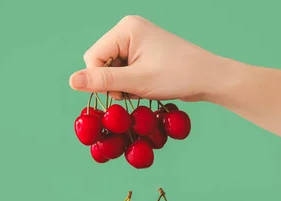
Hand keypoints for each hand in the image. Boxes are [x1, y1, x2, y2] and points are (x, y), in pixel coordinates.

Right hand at [69, 15, 233, 101]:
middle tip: (135, 89)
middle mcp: (128, 30)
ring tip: (144, 87)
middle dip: (113, 83)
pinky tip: (146, 86)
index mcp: (125, 28)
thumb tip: (71, 81)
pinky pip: (123, 71)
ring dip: (123, 86)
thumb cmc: (177, 76)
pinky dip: (130, 84)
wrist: (209, 78)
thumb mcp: (136, 82)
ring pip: (111, 70)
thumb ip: (102, 82)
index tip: (122, 90)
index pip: (92, 57)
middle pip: (100, 63)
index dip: (101, 80)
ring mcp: (136, 40)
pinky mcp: (142, 52)